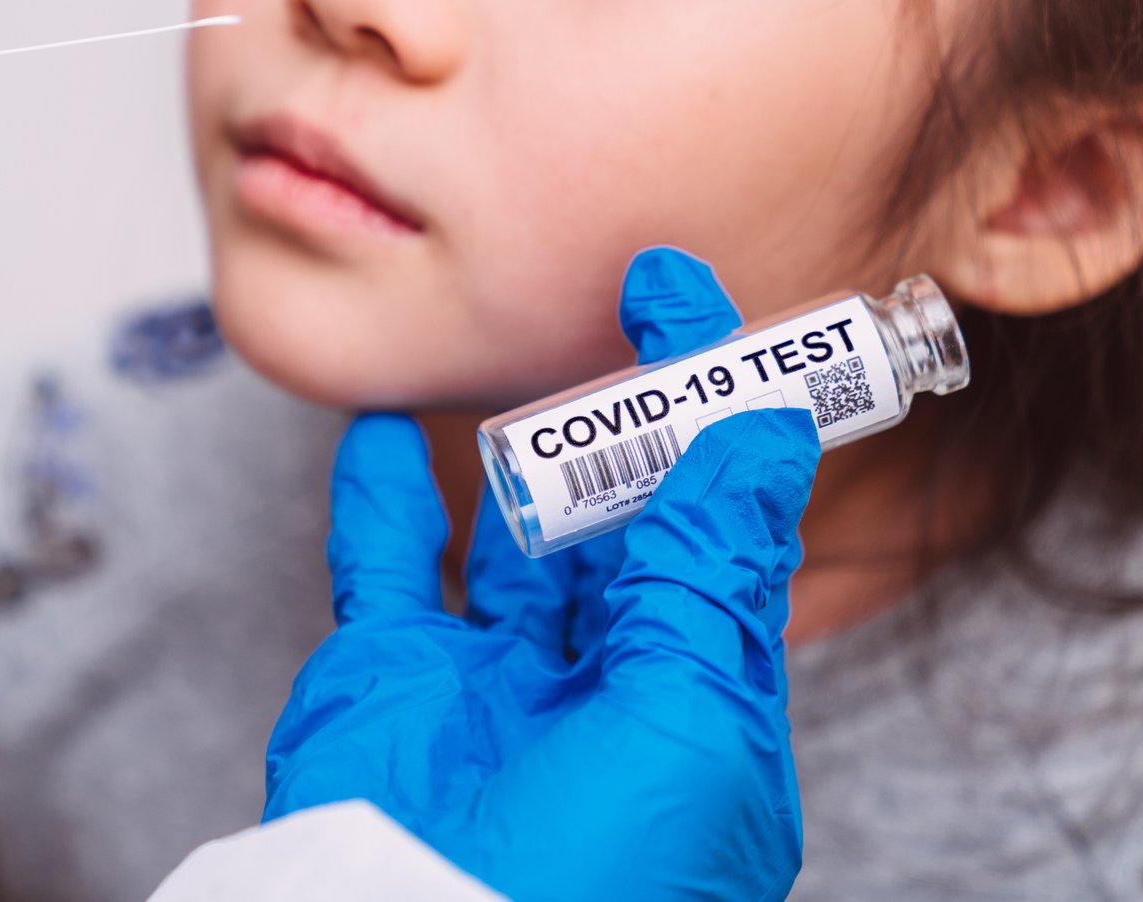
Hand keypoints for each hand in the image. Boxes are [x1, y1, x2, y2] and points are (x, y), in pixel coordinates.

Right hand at [263, 248, 817, 901]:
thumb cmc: (591, 880)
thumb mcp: (690, 713)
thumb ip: (713, 569)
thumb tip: (762, 430)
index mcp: (697, 706)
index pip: (720, 530)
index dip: (717, 413)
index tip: (692, 302)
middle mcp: (598, 689)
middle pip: (623, 525)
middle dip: (631, 421)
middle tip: (626, 299)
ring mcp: (489, 683)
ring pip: (513, 539)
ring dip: (519, 452)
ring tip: (524, 362)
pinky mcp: (389, 679)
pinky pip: (384, 563)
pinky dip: (380, 490)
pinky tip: (384, 425)